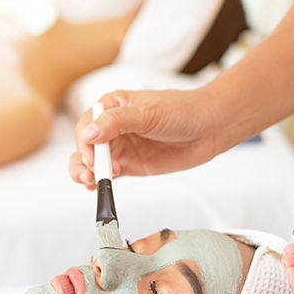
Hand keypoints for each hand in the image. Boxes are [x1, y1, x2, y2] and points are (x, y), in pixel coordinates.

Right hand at [68, 88, 224, 188]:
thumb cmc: (181, 110)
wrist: (210, 127)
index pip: (86, 125)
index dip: (85, 142)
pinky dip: (99, 182)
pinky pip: (107, 174)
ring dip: (87, 173)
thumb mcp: (147, 113)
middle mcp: (111, 127)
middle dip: (83, 161)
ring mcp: (120, 147)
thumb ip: (116, 122)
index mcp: (111, 106)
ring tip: (94, 182)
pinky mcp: (129, 165)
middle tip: (91, 174)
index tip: (92, 156)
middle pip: (85, 146)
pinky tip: (97, 187)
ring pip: (92, 162)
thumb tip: (88, 134)